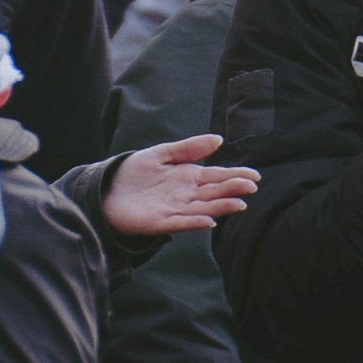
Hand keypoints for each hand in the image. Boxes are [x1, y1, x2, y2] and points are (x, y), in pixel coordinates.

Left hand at [104, 131, 258, 233]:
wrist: (107, 188)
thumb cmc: (135, 172)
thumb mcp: (162, 153)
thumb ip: (189, 148)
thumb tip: (219, 139)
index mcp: (189, 177)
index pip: (217, 176)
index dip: (236, 175)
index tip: (255, 176)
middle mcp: (186, 195)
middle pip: (214, 192)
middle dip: (233, 189)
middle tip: (252, 187)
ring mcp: (174, 209)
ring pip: (203, 208)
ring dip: (220, 207)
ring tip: (239, 204)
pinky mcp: (159, 222)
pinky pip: (180, 222)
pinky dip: (194, 222)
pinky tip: (209, 220)